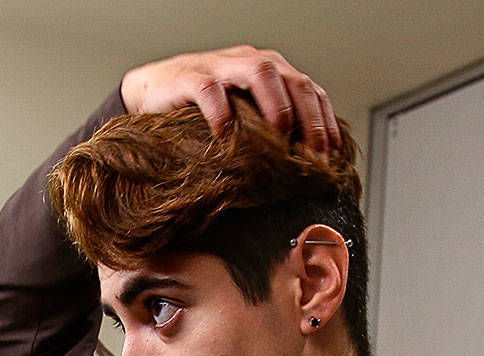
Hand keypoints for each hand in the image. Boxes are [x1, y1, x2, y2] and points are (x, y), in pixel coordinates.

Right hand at [121, 46, 338, 155]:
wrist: (151, 92)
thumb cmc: (202, 110)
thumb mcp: (244, 117)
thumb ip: (271, 130)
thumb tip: (305, 166)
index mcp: (270, 71)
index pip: (309, 89)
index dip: (325, 122)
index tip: (332, 156)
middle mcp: (250, 61)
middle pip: (293, 80)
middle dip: (309, 119)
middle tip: (313, 155)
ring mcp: (220, 66)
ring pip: (260, 72)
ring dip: (276, 106)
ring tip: (279, 138)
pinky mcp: (189, 77)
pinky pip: (210, 90)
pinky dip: (222, 113)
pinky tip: (226, 137)